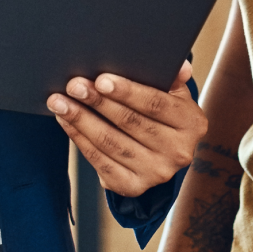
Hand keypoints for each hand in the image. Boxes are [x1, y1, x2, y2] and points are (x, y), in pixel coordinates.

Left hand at [47, 62, 207, 197]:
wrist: (162, 152)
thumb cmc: (163, 112)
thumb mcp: (174, 94)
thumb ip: (172, 77)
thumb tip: (179, 64)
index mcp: (191, 124)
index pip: (156, 104)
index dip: (127, 91)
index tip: (101, 79)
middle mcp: (178, 152)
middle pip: (130, 123)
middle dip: (97, 102)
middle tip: (73, 85)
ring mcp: (156, 173)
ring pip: (111, 143)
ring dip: (81, 120)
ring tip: (60, 101)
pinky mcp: (133, 187)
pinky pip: (101, 161)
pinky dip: (80, 139)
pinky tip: (66, 121)